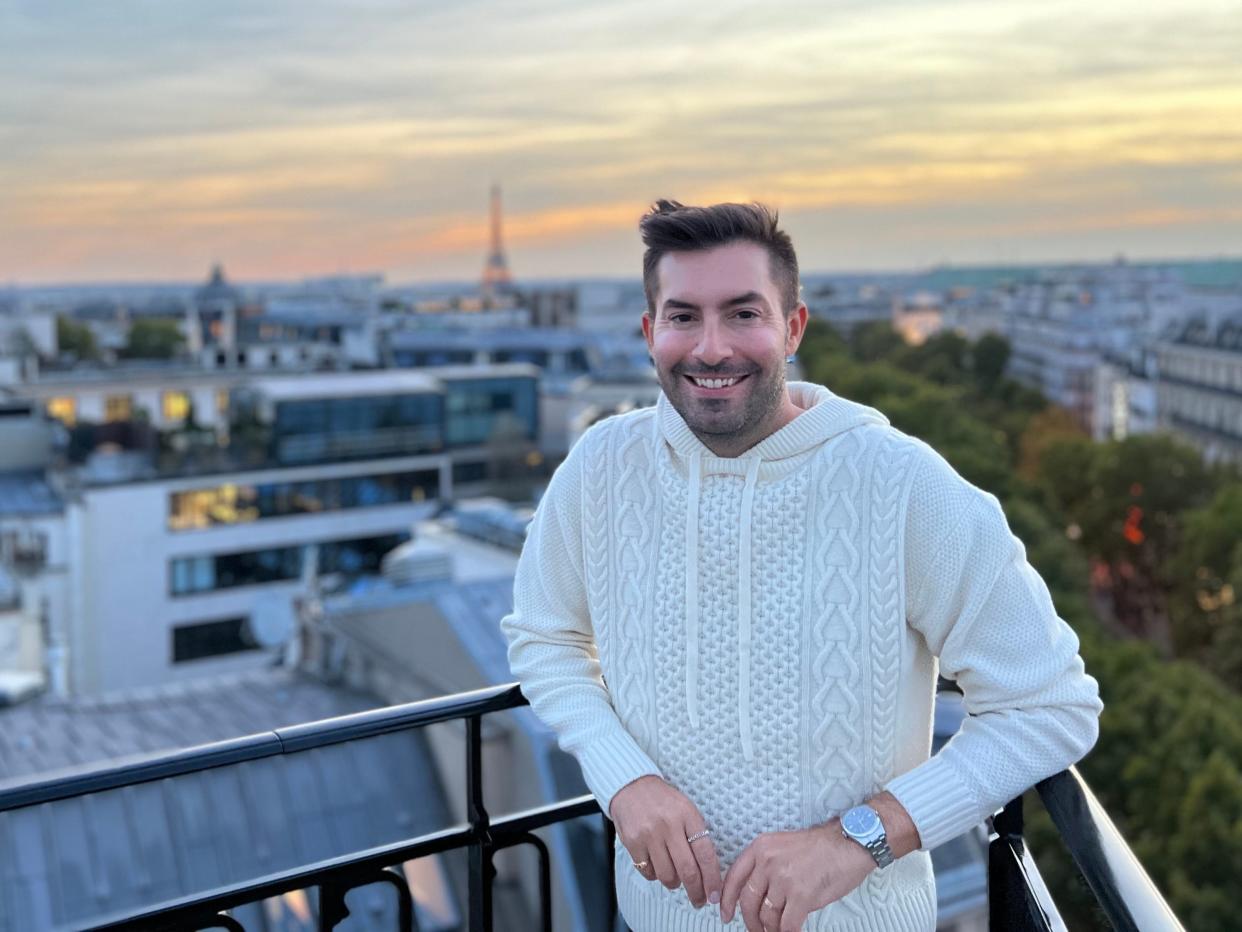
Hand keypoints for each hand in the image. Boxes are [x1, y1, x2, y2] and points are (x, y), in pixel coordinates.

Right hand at [609, 775, 722, 908]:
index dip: (712, 879)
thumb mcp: (686, 810)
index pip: (706, 854)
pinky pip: (648, 872)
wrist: (631, 786)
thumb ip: (696, 836)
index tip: (714, 895)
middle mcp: (669, 825)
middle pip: (688, 870)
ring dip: (674, 883)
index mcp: (688, 815)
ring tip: (675, 878)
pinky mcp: (633, 842)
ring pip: (667, 875)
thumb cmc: (663, 801)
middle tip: (698, 901)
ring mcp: (649, 834)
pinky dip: (655, 875)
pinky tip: (657, 865)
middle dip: (696, 892)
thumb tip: (708, 873)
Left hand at [720, 822, 873, 931]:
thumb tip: (759, 895)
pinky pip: (787, 925)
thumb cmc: (822, 846)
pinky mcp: (802, 895)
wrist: (849, 842)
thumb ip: (767, 866)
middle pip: (748, 901)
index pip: (734, 877)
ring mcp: (784, 879)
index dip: (727, 900)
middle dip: (750, 921)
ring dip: (771, 929)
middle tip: (756, 930)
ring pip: (767, 916)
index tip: (725, 914)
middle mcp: (768, 862)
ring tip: (777, 931)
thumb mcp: (783, 845)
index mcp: (761, 847)